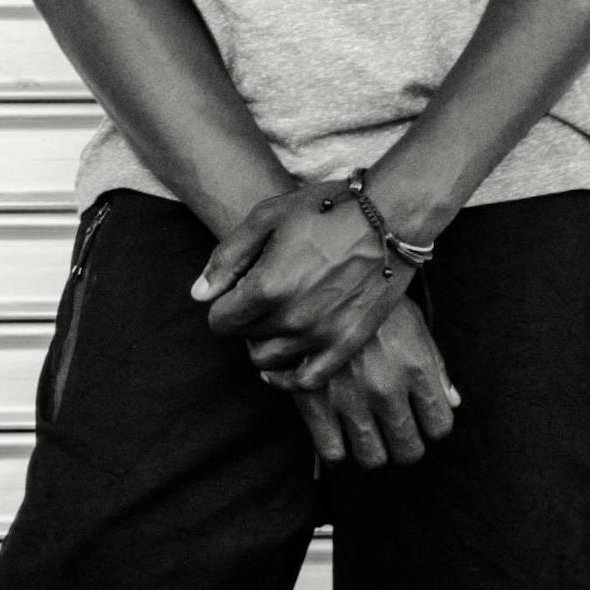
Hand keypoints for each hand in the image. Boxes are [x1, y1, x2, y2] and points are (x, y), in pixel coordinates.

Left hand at [191, 180, 412, 387]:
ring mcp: (319, 336)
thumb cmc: (326, 209)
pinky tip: (287, 359)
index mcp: (266, 287)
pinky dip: (289, 376)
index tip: (239, 288)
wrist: (389, 217)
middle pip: (244, 339)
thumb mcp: (267, 216)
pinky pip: (305, 381)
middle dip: (245, 319)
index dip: (224, 303)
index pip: (220, 320)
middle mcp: (290, 319)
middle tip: (264, 295)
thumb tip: (200, 295)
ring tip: (279, 316)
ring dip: (265, 342)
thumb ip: (227, 257)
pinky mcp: (345, 345)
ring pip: (268, 361)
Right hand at [272, 295, 459, 468]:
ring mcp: (351, 398)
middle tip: (394, 429)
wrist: (320, 278)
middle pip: (408, 451)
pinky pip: (333, 453)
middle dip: (404, 443)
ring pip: (372, 458)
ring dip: (372, 448)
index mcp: (416, 366)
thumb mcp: (413, 322)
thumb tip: (451, 404)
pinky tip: (337, 430)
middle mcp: (387, 388)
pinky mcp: (315, 402)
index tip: (421, 416)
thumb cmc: (373, 300)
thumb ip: (435, 366)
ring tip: (366, 431)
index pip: (440, 426)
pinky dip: (336, 448)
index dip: (432, 423)